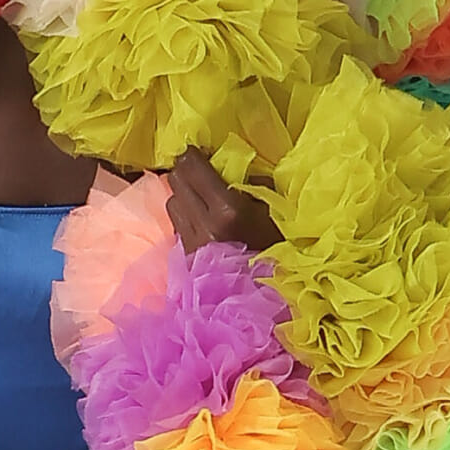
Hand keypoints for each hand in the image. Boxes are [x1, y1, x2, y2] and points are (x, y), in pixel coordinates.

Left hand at [164, 148, 280, 257]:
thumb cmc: (277, 250)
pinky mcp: (184, 256)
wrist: (265, 298)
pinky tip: (199, 219)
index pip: (193, 168)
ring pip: (172, 201)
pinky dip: (184, 216)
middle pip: (176, 181)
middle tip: (198, 170)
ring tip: (198, 196)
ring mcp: (190, 242)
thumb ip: (251, 184)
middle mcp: (203, 223)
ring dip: (183, 194)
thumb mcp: (272, 211)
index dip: (193, 154)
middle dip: (185, 171)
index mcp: (228, 210)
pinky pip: (176, 224)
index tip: (199, 151)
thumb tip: (231, 163)